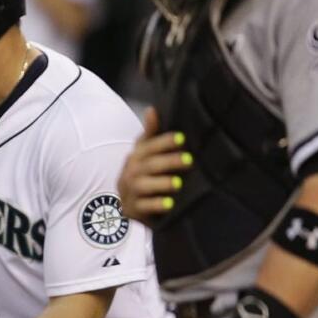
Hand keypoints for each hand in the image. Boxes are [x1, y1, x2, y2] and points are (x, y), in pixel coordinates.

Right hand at [116, 107, 192, 222]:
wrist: (130, 204)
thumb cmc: (143, 175)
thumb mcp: (145, 154)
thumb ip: (150, 133)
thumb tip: (152, 109)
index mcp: (135, 156)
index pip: (148, 146)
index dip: (163, 141)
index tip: (181, 138)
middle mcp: (130, 172)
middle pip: (148, 165)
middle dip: (168, 162)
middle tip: (188, 160)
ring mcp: (129, 191)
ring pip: (143, 185)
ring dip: (161, 183)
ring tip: (177, 183)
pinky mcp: (132, 209)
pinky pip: (143, 207)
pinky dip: (156, 205)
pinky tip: (169, 204)